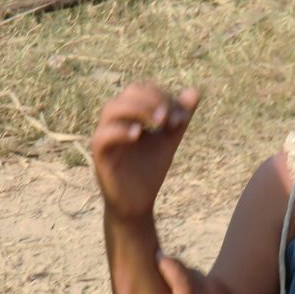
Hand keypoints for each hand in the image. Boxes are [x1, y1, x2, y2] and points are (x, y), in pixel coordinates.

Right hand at [91, 83, 199, 220]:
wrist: (138, 203)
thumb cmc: (149, 170)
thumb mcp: (169, 140)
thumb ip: (180, 117)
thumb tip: (194, 91)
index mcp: (130, 115)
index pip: (143, 90)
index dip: (163, 97)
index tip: (182, 119)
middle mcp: (115, 122)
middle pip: (128, 93)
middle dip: (152, 99)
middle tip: (168, 118)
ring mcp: (106, 138)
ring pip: (111, 109)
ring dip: (137, 109)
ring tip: (158, 122)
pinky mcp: (100, 157)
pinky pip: (101, 137)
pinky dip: (119, 131)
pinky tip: (138, 136)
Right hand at [157, 254, 254, 293]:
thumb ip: (177, 279)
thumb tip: (160, 255)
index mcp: (206, 283)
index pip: (178, 267)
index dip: (161, 270)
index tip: (144, 275)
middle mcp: (217, 289)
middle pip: (188, 279)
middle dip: (172, 281)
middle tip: (153, 292)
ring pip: (198, 293)